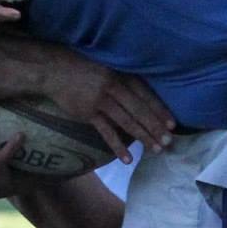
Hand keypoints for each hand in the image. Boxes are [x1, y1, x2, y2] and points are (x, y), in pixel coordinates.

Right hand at [46, 58, 174, 161]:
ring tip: (155, 150)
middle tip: (168, 143)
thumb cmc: (84, 69)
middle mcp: (114, 86)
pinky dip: (118, 146)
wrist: (54, 70)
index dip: (159, 110)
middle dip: (155, 127)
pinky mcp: (88, 113)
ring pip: (126, 122)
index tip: (172, 125)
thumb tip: (143, 101)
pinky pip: (106, 132)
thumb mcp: (108, 69)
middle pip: (139, 110)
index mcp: (121, 75)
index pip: (145, 95)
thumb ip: (124, 82)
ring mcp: (100, 100)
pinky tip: (128, 159)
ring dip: (142, 137)